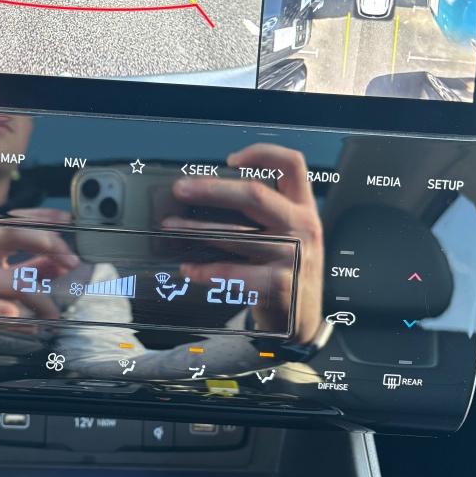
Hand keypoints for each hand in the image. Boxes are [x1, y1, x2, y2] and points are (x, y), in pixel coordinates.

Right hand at [0, 210, 77, 350]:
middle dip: (47, 243)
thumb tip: (65, 260)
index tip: (70, 223)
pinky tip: (26, 319)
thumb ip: (36, 264)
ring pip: (13, 279)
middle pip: (11, 232)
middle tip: (71, 259)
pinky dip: (13, 316)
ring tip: (53, 312)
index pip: (16, 218)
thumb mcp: (8, 271)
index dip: (46, 218)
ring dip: (41, 299)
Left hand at [166, 144, 323, 343]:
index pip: (292, 165)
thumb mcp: (288, 237)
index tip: (230, 158)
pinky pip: (235, 273)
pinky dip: (207, 271)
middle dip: (212, 189)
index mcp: (304, 209)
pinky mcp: (281, 285)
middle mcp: (303, 227)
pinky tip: (190, 269)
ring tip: (171, 228)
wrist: (303, 323)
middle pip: (255, 195)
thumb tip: (206, 199)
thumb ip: (262, 217)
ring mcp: (294, 257)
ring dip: (197, 231)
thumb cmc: (285, 273)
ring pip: (237, 235)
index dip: (262, 153)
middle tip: (181, 189)